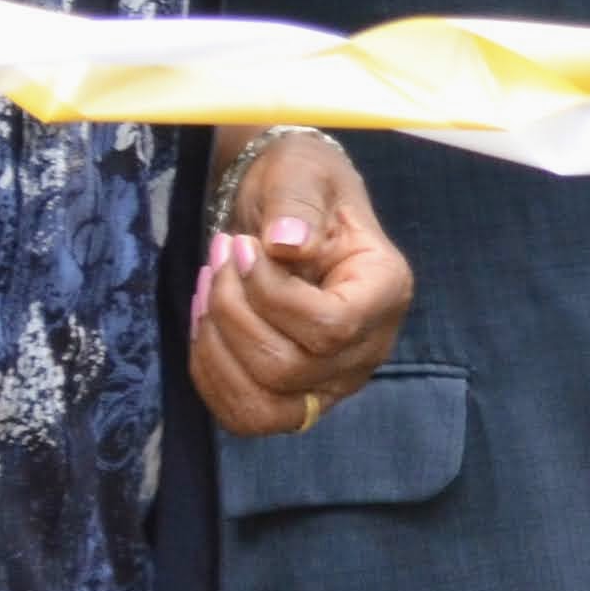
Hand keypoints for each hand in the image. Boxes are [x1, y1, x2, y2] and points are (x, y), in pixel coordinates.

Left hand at [194, 128, 414, 438]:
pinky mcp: (296, 397)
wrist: (286, 212)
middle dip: (232, 314)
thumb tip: (288, 243)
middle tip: (219, 259)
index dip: (272, 296)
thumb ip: (297, 205)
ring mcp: (333, 380)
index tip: (240, 248)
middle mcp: (369, 348)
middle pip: (288, 369)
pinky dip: (211, 375)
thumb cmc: (301, 187)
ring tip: (207, 292)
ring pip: (264, 404)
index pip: (332, 326)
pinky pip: (245, 416)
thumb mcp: (301, 174)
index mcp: (385, 290)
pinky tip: (204, 325)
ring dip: (217, 349)